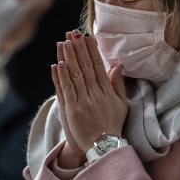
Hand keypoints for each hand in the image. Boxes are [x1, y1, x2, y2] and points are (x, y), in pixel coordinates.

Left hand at [51, 30, 127, 156]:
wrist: (104, 146)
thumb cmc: (112, 125)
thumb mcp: (121, 104)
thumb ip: (118, 84)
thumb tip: (117, 65)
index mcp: (107, 91)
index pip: (98, 65)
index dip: (91, 50)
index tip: (86, 36)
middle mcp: (96, 94)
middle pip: (85, 66)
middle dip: (79, 48)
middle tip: (72, 33)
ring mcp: (84, 101)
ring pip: (75, 75)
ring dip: (69, 57)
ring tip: (64, 42)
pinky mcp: (73, 110)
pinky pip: (67, 89)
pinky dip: (62, 76)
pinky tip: (58, 63)